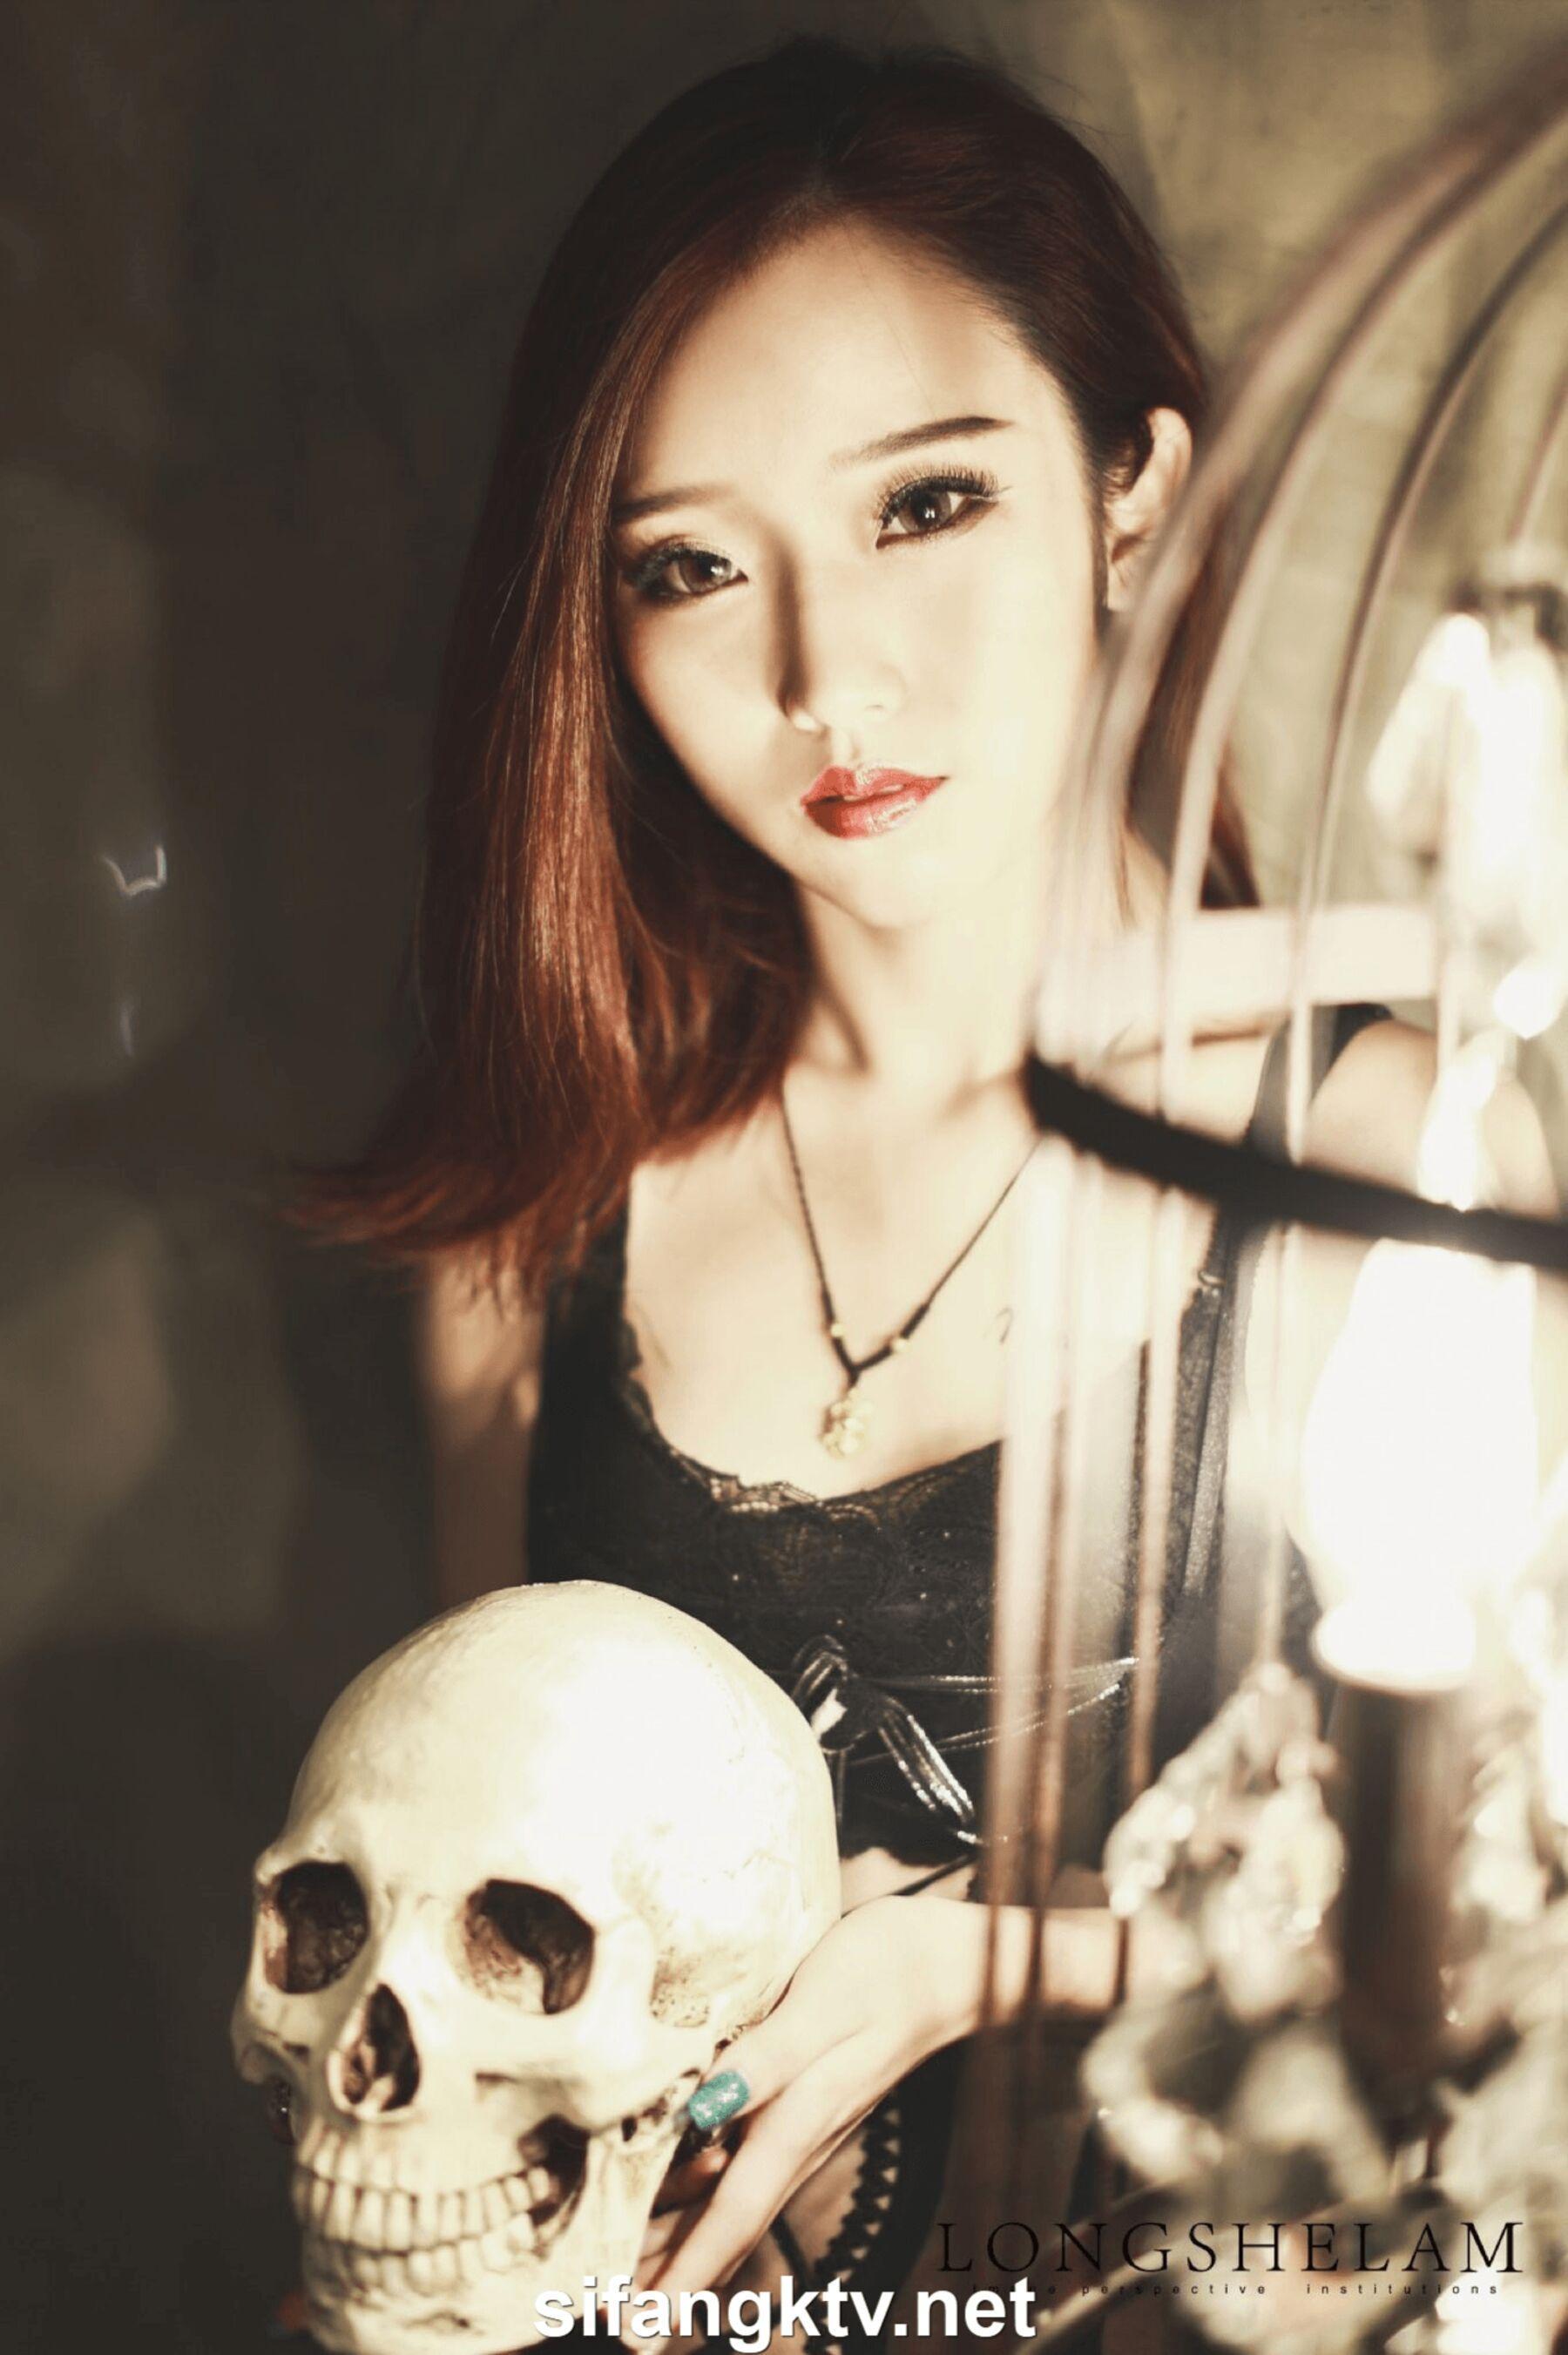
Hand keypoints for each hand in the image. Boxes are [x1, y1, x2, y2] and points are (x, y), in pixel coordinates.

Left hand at [637, 1894, 975, 2300]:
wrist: (949, 1966)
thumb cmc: (885, 1972)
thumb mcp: (821, 2004)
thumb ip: (765, 2059)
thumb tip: (705, 2106)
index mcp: (797, 2121)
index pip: (733, 2217)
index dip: (686, 2277)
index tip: (643, 2332)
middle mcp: (799, 2141)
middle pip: (725, 2229)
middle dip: (670, 2281)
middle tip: (614, 2322)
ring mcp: (804, 2132)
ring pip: (731, 2209)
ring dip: (679, 2250)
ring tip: (625, 2287)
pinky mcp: (804, 2111)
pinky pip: (744, 2177)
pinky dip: (702, 2207)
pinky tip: (672, 2208)